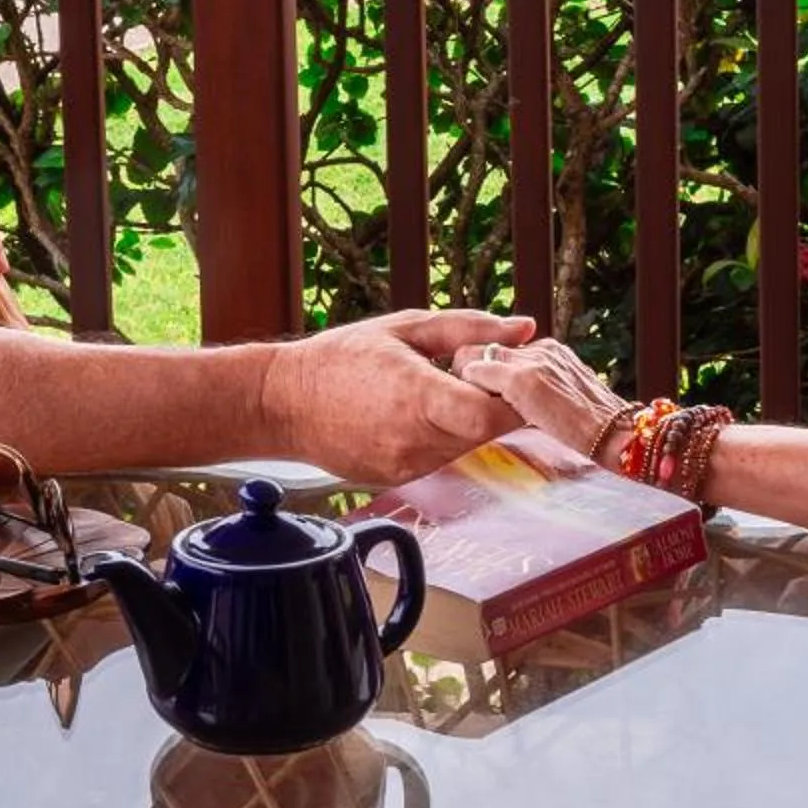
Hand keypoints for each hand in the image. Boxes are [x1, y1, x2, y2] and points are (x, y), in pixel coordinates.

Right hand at [263, 309, 535, 485]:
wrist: (283, 405)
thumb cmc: (340, 358)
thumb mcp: (405, 328)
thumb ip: (468, 328)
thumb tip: (524, 327)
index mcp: (417, 397)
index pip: (491, 414)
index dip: (512, 395)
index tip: (511, 371)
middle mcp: (415, 441)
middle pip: (487, 431)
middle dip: (496, 402)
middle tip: (483, 372)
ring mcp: (407, 466)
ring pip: (467, 446)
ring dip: (470, 419)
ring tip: (445, 387)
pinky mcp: (398, 479)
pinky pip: (441, 457)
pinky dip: (445, 435)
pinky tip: (422, 410)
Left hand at [455, 339, 631, 465]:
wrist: (618, 434)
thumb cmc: (598, 429)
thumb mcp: (570, 400)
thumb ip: (547, 394)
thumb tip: (527, 407)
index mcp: (554, 352)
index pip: (505, 350)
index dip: (490, 371)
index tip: (483, 391)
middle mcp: (542, 349)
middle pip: (487, 346)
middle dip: (472, 370)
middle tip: (468, 398)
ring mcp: (532, 362)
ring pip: (476, 355)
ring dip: (468, 379)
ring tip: (466, 403)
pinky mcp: (522, 380)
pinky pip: (477, 373)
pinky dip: (468, 387)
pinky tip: (468, 406)